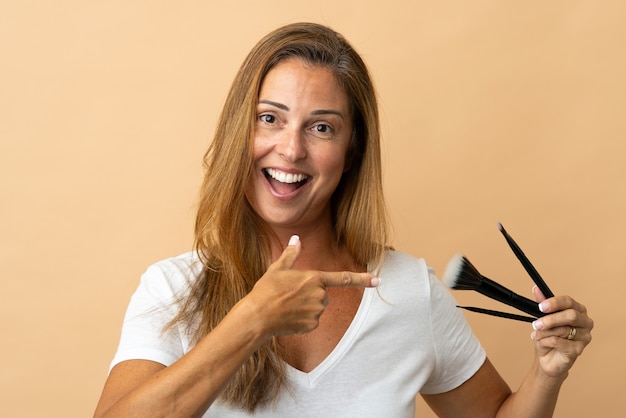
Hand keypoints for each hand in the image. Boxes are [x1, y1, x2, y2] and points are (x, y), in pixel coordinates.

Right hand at [245, 235, 378, 336]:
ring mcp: (317, 312)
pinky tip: (287, 317)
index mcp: (314, 278)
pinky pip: (311, 321)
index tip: (377, 281)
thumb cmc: (266, 290)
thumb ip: (291, 254)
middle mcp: (319, 295)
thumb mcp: (277, 268)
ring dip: (306, 307)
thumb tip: (296, 238)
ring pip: (317, 308)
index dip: (362, 280)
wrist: (258, 316)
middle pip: (323, 294)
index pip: (343, 278)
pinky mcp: (312, 326)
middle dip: (311, 294)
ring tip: (286, 305)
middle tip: (289, 294)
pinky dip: (302, 320)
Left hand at [530, 286, 593, 377]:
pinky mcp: (579, 350)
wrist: (548, 359)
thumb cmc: (549, 336)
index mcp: (578, 310)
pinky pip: (560, 342)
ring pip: (564, 330)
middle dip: (550, 319)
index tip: (541, 307)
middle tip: (536, 323)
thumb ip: (542, 303)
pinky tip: (542, 343)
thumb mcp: (543, 318)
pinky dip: (546, 342)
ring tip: (536, 334)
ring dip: (545, 332)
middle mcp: (585, 322)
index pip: (568, 302)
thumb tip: (536, 289)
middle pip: (571, 315)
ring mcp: (585, 336)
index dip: (554, 303)